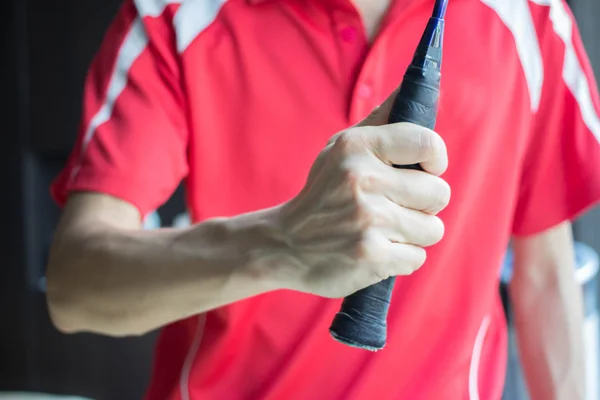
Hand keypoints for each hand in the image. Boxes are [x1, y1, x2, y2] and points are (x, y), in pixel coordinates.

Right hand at [276, 92, 449, 297]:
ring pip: (433, 229)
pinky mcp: (371, 256)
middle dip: (425, 204)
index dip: (436, 160)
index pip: (428, 143)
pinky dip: (402, 258)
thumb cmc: (324, 192)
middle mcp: (363, 180)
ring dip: (414, 233)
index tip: (428, 169)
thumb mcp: (341, 149)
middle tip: (397, 205)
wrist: (285, 244)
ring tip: (385, 229)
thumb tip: (411, 85)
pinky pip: (417, 258)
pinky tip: (377, 249)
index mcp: (357, 147)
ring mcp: (368, 220)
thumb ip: (381, 120)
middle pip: (439, 193)